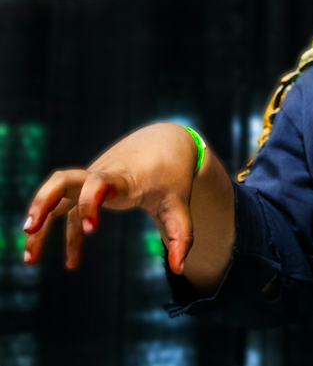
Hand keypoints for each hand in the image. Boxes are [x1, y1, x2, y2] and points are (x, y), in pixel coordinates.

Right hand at [23, 123, 199, 274]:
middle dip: (44, 202)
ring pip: (55, 193)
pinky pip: (66, 209)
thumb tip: (179, 269)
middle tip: (31, 229)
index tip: (91, 230)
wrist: (166, 143)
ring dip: (39, 220)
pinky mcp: (87, 187)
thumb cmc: (172, 176)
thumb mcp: (180, 205)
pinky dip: (61, 233)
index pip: (100, 182)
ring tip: (29, 259)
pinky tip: (71, 263)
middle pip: (64, 180)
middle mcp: (102, 175)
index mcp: (125, 177)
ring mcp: (90, 179)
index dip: (90, 202)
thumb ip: (181, 236)